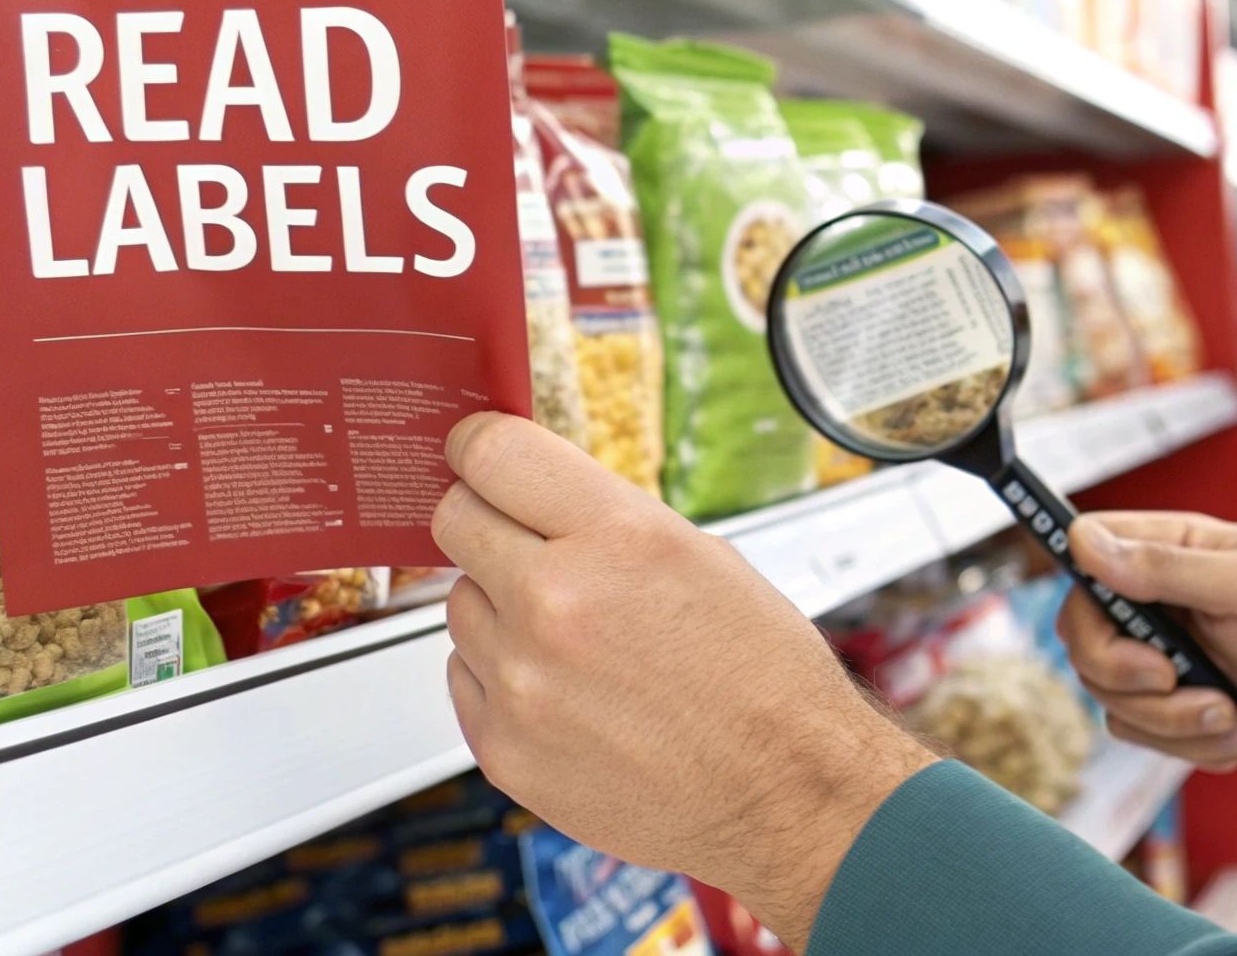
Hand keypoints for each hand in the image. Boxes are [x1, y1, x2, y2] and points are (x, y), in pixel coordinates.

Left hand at [432, 414, 935, 949]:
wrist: (783, 790)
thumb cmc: (761, 675)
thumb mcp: (701, 555)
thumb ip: (601, 518)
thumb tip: (530, 496)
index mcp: (618, 537)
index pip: (491, 453)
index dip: (480, 446)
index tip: (477, 454)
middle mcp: (557, 602)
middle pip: (453, 520)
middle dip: (485, 521)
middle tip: (523, 544)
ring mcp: (522, 680)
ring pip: (460, 603)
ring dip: (501, 608)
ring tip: (576, 641)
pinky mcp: (504, 748)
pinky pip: (464, 677)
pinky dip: (501, 676)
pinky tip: (567, 691)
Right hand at [1058, 512, 1236, 769]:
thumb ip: (1167, 569)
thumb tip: (1085, 544)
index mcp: (1174, 551)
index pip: (1087, 552)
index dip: (1081, 587)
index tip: (1116, 623)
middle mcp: (1160, 602)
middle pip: (1084, 638)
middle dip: (1125, 673)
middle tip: (1172, 679)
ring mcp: (1168, 657)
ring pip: (1112, 697)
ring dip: (1172, 720)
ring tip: (1234, 714)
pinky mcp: (1181, 707)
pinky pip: (1144, 735)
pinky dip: (1191, 745)